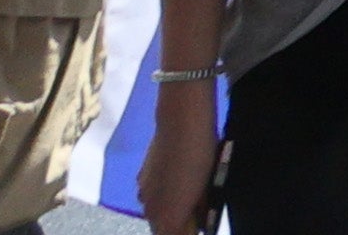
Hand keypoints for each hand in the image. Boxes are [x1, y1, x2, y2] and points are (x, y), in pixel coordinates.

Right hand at [136, 85, 219, 234]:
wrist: (180, 122)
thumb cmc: (200, 157)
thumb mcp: (206, 188)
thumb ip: (201, 211)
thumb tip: (202, 224)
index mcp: (167, 218)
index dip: (188, 232)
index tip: (198, 225)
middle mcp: (149, 211)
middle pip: (162, 228)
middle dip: (178, 225)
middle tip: (196, 214)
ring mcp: (142, 193)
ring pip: (155, 212)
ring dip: (168, 210)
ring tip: (188, 196)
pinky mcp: (141, 177)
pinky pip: (151, 196)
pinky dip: (162, 195)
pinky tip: (175, 180)